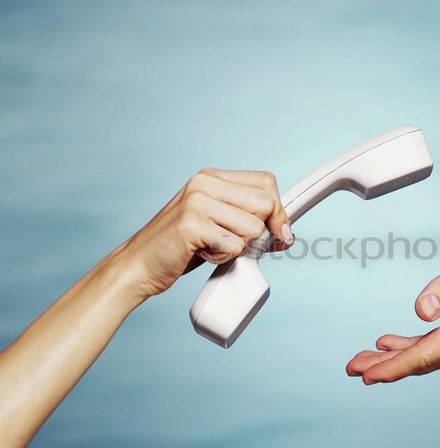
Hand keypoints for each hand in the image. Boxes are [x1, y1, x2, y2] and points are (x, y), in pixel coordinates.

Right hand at [112, 169, 292, 299]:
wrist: (138, 265)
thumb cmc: (182, 247)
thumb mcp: (218, 224)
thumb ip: (247, 219)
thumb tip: (287, 232)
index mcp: (212, 177)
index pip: (266, 182)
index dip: (278, 211)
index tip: (278, 233)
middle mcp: (204, 183)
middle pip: (265, 204)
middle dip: (261, 232)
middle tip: (237, 244)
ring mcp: (196, 202)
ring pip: (253, 228)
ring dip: (239, 248)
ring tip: (212, 247)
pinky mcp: (191, 225)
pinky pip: (235, 246)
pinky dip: (224, 257)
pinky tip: (202, 253)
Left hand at [346, 218, 439, 383]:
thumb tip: (421, 311)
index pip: (428, 353)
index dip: (395, 366)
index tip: (369, 375)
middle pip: (426, 359)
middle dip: (388, 366)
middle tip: (354, 368)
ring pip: (432, 354)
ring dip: (398, 357)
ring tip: (367, 359)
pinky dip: (416, 345)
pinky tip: (395, 343)